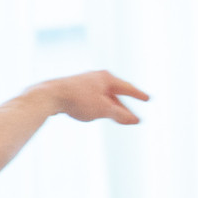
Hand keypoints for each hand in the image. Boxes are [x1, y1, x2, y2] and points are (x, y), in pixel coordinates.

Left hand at [32, 70, 149, 125]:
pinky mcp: (74, 89)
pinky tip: (94, 113)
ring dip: (110, 108)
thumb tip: (136, 120)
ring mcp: (85, 82)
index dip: (138, 95)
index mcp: (107, 78)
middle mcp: (97, 77)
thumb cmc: (78, 100)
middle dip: (123, 107)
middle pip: (115, 94)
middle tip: (132, 117)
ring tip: (116, 118)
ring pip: (103, 97)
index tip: (148, 99)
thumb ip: (121, 115)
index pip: (127, 88)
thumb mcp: (103, 109)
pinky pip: (92, 99)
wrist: (49, 95)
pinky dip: (98, 107)